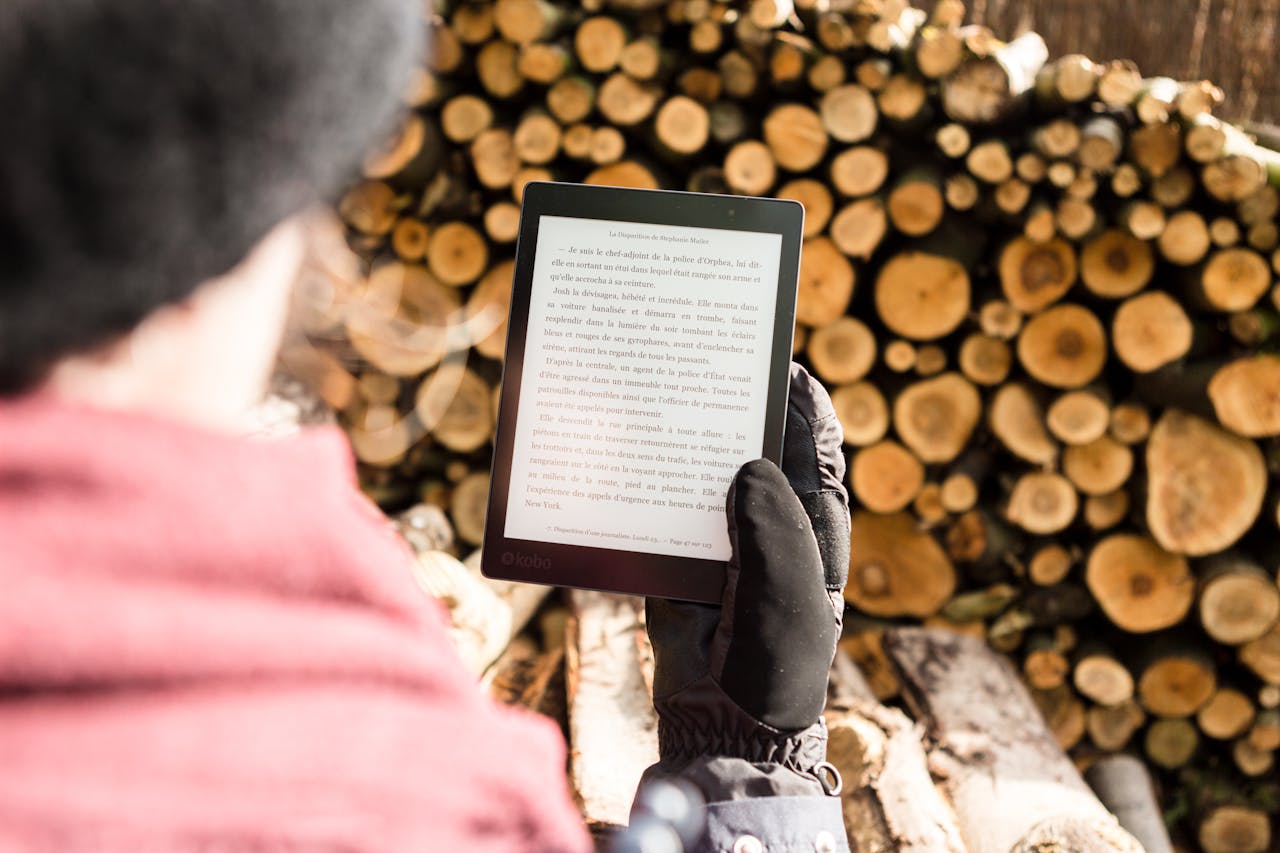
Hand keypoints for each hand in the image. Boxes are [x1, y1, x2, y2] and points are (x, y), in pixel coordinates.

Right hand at [643, 363, 848, 796]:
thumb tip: (749, 462)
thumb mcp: (789, 596)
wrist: (722, 724)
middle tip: (697, 358)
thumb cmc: (774, 663)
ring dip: (678, 439)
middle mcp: (767, 519)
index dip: (800, 400)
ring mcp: (720, 535)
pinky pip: (658, 509)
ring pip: (700, 472)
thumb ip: (774, 530)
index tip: (775, 358)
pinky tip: (617, 454)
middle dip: (728, 406)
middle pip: (750, 445)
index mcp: (813, 522)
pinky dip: (641, 484)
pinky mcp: (675, 555)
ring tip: (649, 394)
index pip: (814, 445)